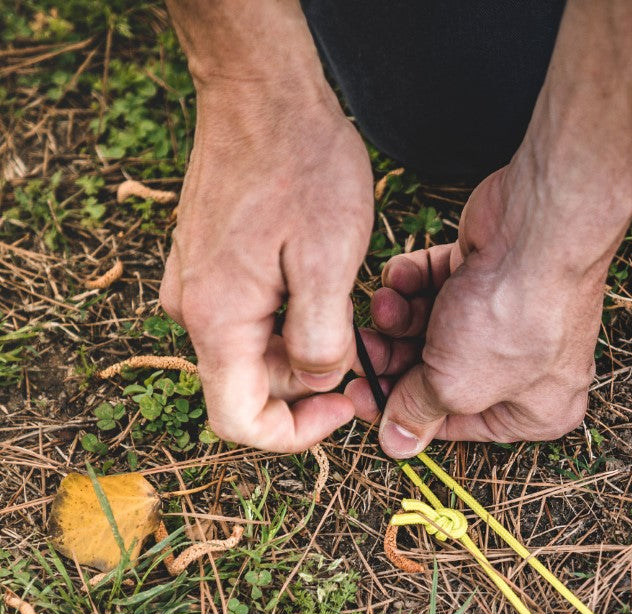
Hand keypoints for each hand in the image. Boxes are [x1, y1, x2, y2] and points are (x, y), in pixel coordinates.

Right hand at [160, 78, 372, 451]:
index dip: (294, 433)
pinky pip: (249, 319)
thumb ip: (320, 340)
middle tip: (367, 355)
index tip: (343, 409)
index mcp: (216, 319)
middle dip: (310, 387)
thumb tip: (317, 381)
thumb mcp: (330, 263)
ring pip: (254, 355)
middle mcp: (194, 310)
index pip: (238, 421)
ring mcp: (197, 285)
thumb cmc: (302, 167)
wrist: (264, 92)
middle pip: (252, 387)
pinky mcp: (210, 266)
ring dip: (304, 351)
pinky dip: (290, 321)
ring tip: (353, 312)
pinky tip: (326, 290)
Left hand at [349, 167, 605, 456]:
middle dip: (395, 361)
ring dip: (399, 321)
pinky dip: (412, 284)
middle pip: (440, 376)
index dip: (404, 412)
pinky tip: (400, 279)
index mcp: (535, 411)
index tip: (362, 400)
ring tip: (383, 309)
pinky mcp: (485, 271)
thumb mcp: (454, 386)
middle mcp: (526, 368)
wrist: (537, 231)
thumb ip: (418, 411)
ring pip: (433, 329)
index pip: (456, 424)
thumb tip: (397, 444)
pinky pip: (437, 286)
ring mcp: (507, 315)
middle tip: (360, 353)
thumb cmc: (512, 320)